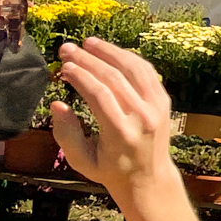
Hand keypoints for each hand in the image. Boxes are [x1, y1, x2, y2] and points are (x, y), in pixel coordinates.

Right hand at [51, 38, 176, 198]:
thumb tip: (56, 104)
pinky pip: (147, 71)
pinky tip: (110, 51)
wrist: (149, 177)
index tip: (63, 66)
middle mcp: (142, 116)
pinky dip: (128, 58)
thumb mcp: (82, 160)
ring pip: (133, 69)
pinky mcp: (164, 100)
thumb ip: (66, 134)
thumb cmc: (111, 170)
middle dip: (88, 59)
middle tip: (67, 49)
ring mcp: (157, 106)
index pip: (99, 94)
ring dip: (110, 52)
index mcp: (121, 133)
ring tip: (88, 43)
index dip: (80, 76)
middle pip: (114, 78)